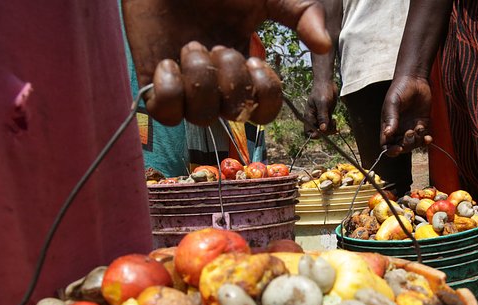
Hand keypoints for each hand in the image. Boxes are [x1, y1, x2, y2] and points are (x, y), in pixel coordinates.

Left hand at [122, 0, 330, 125]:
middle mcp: (217, 84)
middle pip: (233, 115)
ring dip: (200, 79)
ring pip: (200, 116)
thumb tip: (324, 45)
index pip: (262, 113)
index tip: (256, 61)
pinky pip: (163, 113)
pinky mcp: (153, 80)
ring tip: (190, 46)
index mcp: (244, 69)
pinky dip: (169, 91)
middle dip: (230, 79)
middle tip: (218, 44)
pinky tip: (168, 62)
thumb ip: (302, 15)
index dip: (264, 99)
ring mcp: (185, 85)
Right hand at [304, 80, 337, 137]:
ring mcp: (320, 117)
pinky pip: (328, 125)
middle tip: (332, 126)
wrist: (326, 82)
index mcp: (309, 116)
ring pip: (324, 130)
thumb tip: (322, 130)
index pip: (308, 132)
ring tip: (335, 122)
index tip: (323, 132)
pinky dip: (332, 125)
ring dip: (330, 129)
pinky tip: (335, 121)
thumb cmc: (322, 91)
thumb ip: (322, 117)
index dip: (315, 135)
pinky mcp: (326, 115)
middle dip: (325, 132)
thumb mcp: (323, 104)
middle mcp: (313, 118)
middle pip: (317, 132)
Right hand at [380, 75, 432, 155]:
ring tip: (420, 129)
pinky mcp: (422, 124)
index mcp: (387, 126)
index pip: (386, 145)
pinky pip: (423, 139)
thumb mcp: (393, 102)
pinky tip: (428, 138)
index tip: (398, 149)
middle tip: (411, 132)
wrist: (415, 80)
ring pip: (412, 145)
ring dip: (417, 142)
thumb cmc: (400, 89)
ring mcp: (410, 128)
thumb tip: (388, 134)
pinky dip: (425, 141)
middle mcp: (398, 129)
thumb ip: (391, 118)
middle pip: (400, 147)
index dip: (390, 151)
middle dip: (406, 145)